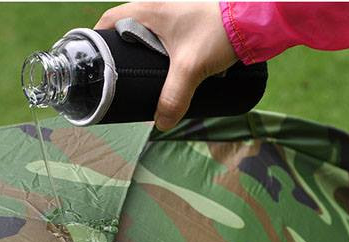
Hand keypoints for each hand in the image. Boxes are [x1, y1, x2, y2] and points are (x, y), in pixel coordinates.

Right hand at [95, 2, 237, 130]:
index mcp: (148, 10)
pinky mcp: (189, 24)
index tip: (95, 61)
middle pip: (127, 30)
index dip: (98, 40)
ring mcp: (174, 15)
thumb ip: (174, 97)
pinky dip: (162, 53)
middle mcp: (157, 7)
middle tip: (120, 78)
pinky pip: (166, 38)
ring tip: (143, 81)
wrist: (253, 20)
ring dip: (144, 55)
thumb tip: (161, 123)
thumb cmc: (218, 31)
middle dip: (122, 54)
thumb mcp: (191, 68)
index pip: (109, 21)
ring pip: (148, 35)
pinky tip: (167, 72)